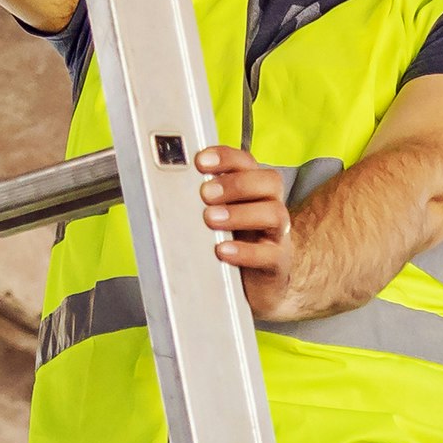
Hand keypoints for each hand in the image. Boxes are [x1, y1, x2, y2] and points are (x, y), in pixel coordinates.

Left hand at [193, 147, 308, 314]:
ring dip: (240, 214)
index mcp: (255, 191)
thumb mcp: (218, 217)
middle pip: (269, 182)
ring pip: (274, 214)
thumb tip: (165, 190)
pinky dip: (245, 251)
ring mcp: (277, 235)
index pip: (248, 163)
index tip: (201, 161)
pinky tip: (223, 250)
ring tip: (211, 220)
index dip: (227, 157)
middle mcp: (270, 206)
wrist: (258, 284)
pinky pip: (269, 254)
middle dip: (235, 184)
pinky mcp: (276, 263)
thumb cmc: (234, 243)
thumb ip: (200, 202)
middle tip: (205, 194)